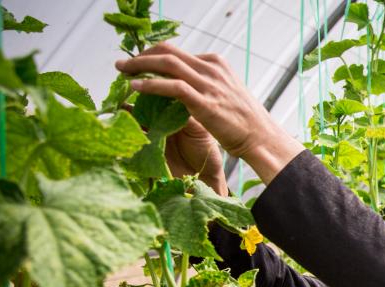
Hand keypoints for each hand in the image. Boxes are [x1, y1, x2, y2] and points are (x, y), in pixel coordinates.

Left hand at [115, 43, 303, 184]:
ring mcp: (209, 84)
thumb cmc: (243, 121)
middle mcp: (211, 69)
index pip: (178, 51)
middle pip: (168, 51)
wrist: (261, 137)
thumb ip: (206, 84)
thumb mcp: (226, 93)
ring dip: (140, 64)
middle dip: (141, 55)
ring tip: (122, 71)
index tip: (139, 64)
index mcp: (216, 63)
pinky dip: (150, 84)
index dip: (154, 55)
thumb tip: (184, 83)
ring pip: (167, 63)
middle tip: (123, 64)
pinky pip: (172, 86)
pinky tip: (135, 87)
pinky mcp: (205, 102)